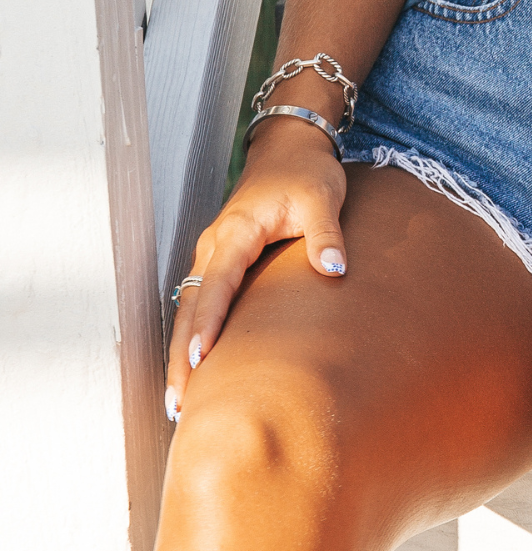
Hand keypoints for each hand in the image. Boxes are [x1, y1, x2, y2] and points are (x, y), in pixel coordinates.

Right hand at [164, 116, 347, 419]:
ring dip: (181, 351)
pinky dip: (191, 333)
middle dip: (181, 355)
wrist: (290, 148)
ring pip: (188, 308)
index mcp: (237, 231)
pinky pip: (198, 301)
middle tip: (179, 402)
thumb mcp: (322, 197)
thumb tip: (335, 270)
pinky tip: (193, 366)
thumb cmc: (306, 172)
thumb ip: (326, 235)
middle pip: (190, 306)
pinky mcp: (219, 258)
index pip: (217, 284)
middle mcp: (215, 245)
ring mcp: (212, 252)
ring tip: (179, 399)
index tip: (198, 361)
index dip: (206, 324)